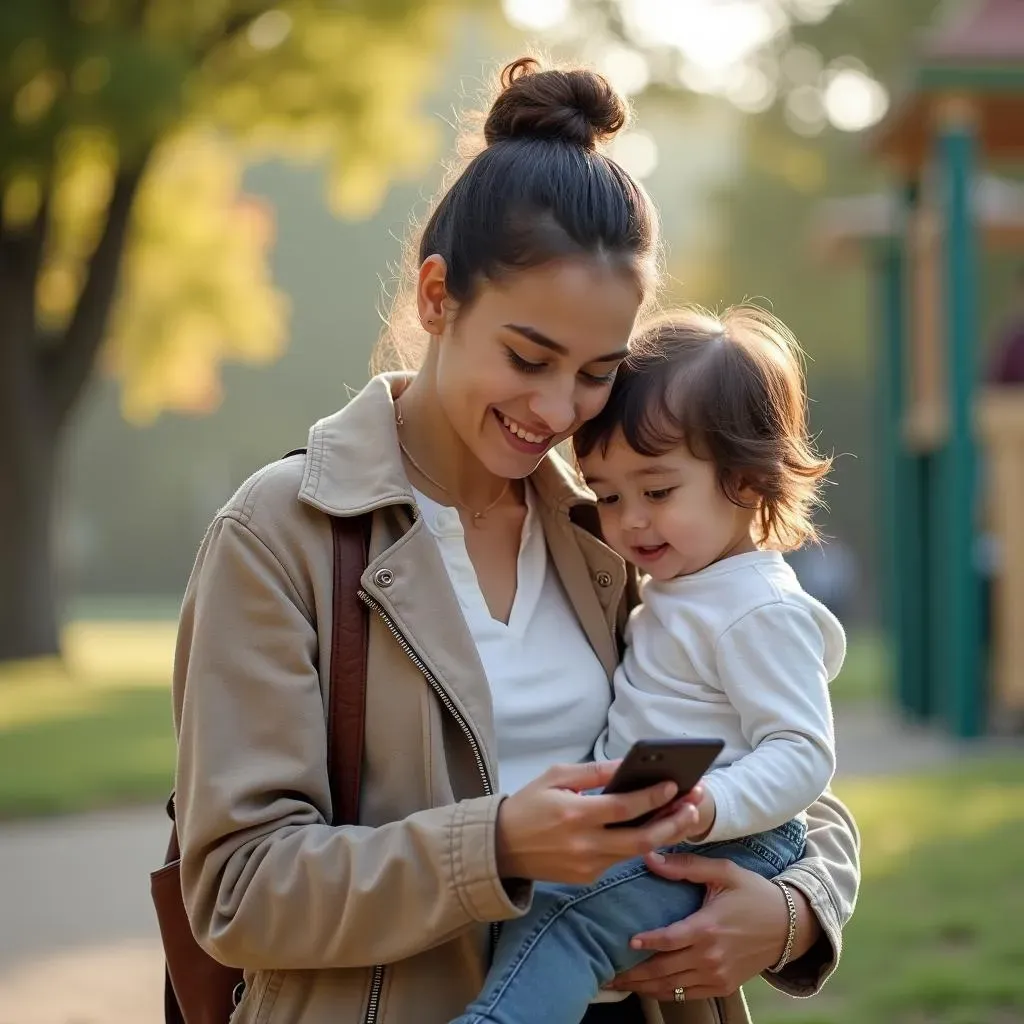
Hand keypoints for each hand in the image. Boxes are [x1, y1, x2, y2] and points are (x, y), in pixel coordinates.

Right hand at [495, 761, 701, 884]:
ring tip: (686, 816)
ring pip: (636, 852)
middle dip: (674, 823)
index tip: (675, 785)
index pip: (624, 808)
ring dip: (664, 834)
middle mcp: (584, 844)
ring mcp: (587, 865)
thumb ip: (592, 772)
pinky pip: (619, 859)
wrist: (500, 848)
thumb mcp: (555, 776)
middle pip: (642, 840)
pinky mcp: (587, 877)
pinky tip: (656, 828)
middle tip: (695, 806)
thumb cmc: (527, 804)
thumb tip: (627, 764)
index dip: (652, 797)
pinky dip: (639, 844)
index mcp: (575, 814)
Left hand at [607, 852, 817, 1000]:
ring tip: (617, 984)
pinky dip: (665, 994)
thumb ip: (685, 866)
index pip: (669, 940)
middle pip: (664, 970)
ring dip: (643, 988)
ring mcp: (717, 975)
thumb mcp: (723, 872)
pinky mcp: (723, 986)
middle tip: (606, 973)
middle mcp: (711, 957)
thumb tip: (650, 856)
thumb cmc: (753, 893)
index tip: (626, 942)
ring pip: (672, 987)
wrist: (789, 925)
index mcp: (708, 928)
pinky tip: (646, 989)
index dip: (646, 943)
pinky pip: (687, 995)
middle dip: (633, 973)